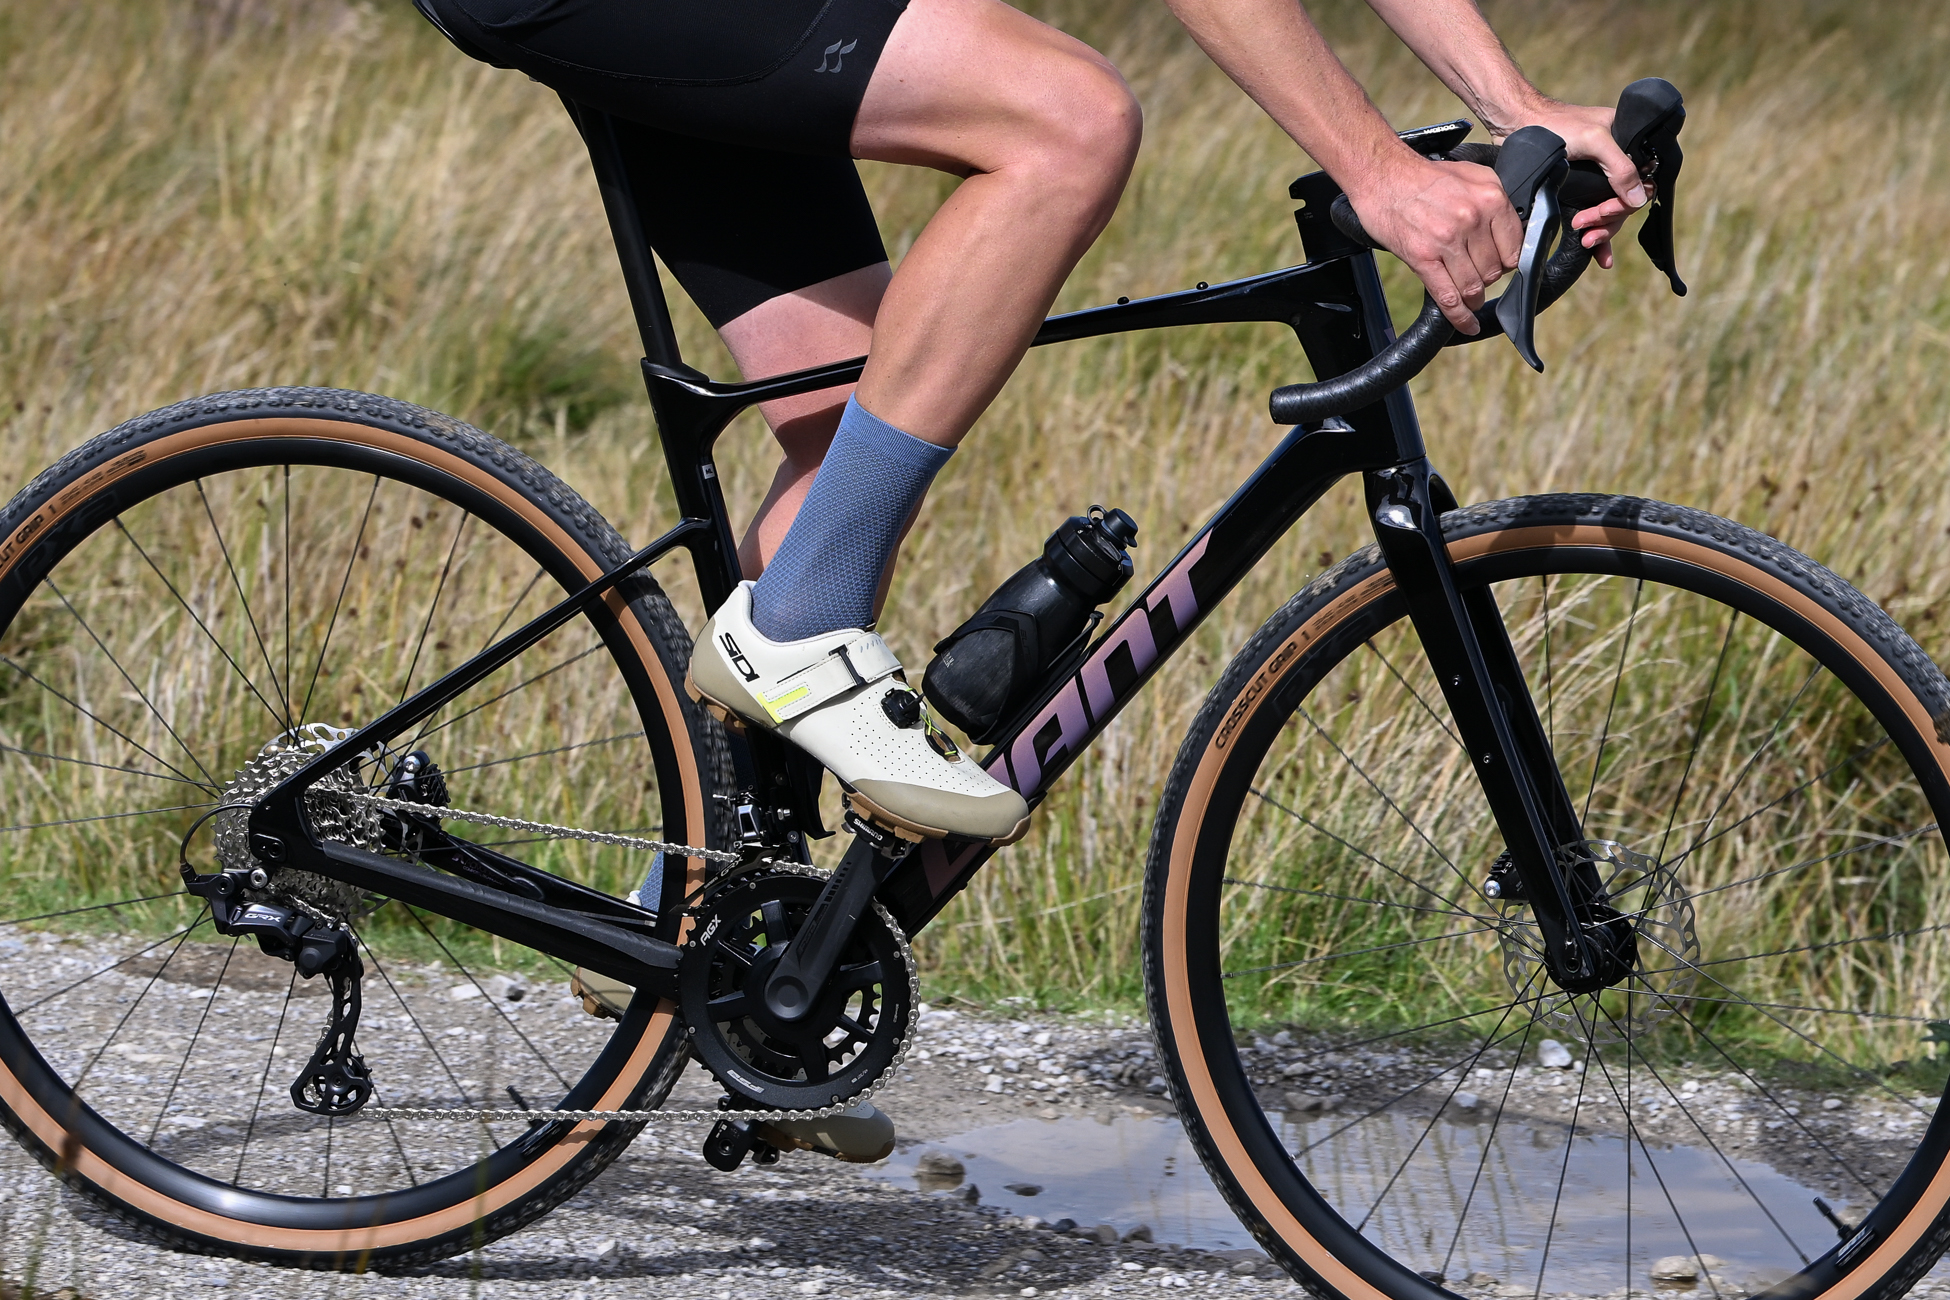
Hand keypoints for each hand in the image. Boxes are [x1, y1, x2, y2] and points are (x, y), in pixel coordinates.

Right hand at [1344, 155, 1521, 333]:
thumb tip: (1510, 231)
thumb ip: (1494, 201)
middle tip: (1477, 277)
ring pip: (1473, 286)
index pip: (1514, 247)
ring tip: (1470, 300)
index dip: (1508, 262)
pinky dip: (1459, 316)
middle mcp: (1471, 219)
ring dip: (1473, 299)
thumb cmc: (1423, 177)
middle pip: (1494, 270)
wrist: (1382, 175)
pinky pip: (1448, 296)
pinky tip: (1465, 323)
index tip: (1500, 266)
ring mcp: (1447, 240)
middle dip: (1487, 279)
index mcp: (1489, 198)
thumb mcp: (1472, 175)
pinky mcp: (1423, 257)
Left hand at [1505, 100, 1647, 269]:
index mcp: (1626, 146)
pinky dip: (1596, 235)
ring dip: (1600, 231)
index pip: (1640, 184)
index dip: (1623, 204)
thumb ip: (1619, 167)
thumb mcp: (1594, 140)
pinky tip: (1599, 256)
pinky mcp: (1575, 191)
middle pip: (1623, 204)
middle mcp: (1613, 164)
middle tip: (1583, 226)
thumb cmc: (1556, 125)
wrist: (1516, 124)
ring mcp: (1594, 179)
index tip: (1602, 211)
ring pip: (1608, 214)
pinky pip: (1592, 216)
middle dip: (1606, 220)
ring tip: (1584, 241)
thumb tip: (1638, 199)